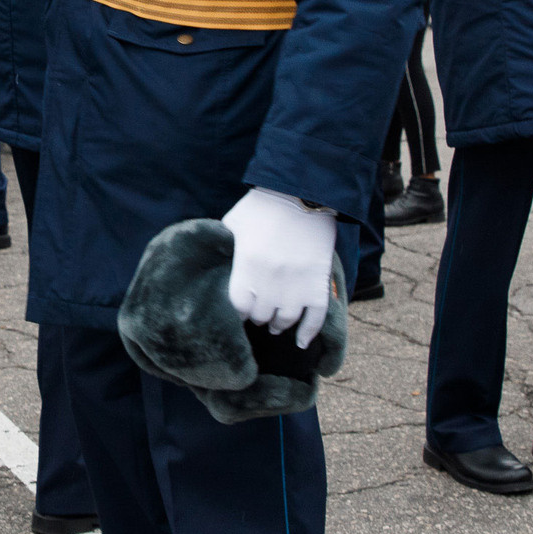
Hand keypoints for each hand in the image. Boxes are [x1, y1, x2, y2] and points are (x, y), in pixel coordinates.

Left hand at [221, 188, 337, 346]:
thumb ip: (224, 247)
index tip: (236, 311)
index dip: (236, 312)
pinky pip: (315, 318)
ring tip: (274, 324)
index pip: (236, 307)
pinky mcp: (318, 283)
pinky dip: (308, 333)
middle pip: (259, 316)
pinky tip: (300, 342)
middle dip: (256, 317)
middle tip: (256, 315)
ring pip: (284, 320)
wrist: (302, 192)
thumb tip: (213, 261)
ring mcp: (297, 284)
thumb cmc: (262, 206)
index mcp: (246, 266)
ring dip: (278, 325)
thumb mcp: (233, 223)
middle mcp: (270, 281)